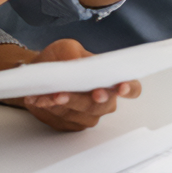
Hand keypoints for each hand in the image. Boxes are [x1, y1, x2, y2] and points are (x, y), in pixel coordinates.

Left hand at [18, 40, 141, 131]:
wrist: (40, 73)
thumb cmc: (60, 59)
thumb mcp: (66, 48)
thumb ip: (74, 55)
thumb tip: (78, 65)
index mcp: (111, 80)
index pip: (132, 87)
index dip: (129, 88)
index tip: (121, 87)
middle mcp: (105, 101)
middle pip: (100, 105)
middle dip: (83, 100)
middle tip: (67, 94)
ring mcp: (89, 115)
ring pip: (79, 114)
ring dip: (61, 105)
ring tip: (48, 95)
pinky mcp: (72, 124)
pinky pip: (62, 119)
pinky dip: (50, 109)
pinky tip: (40, 100)